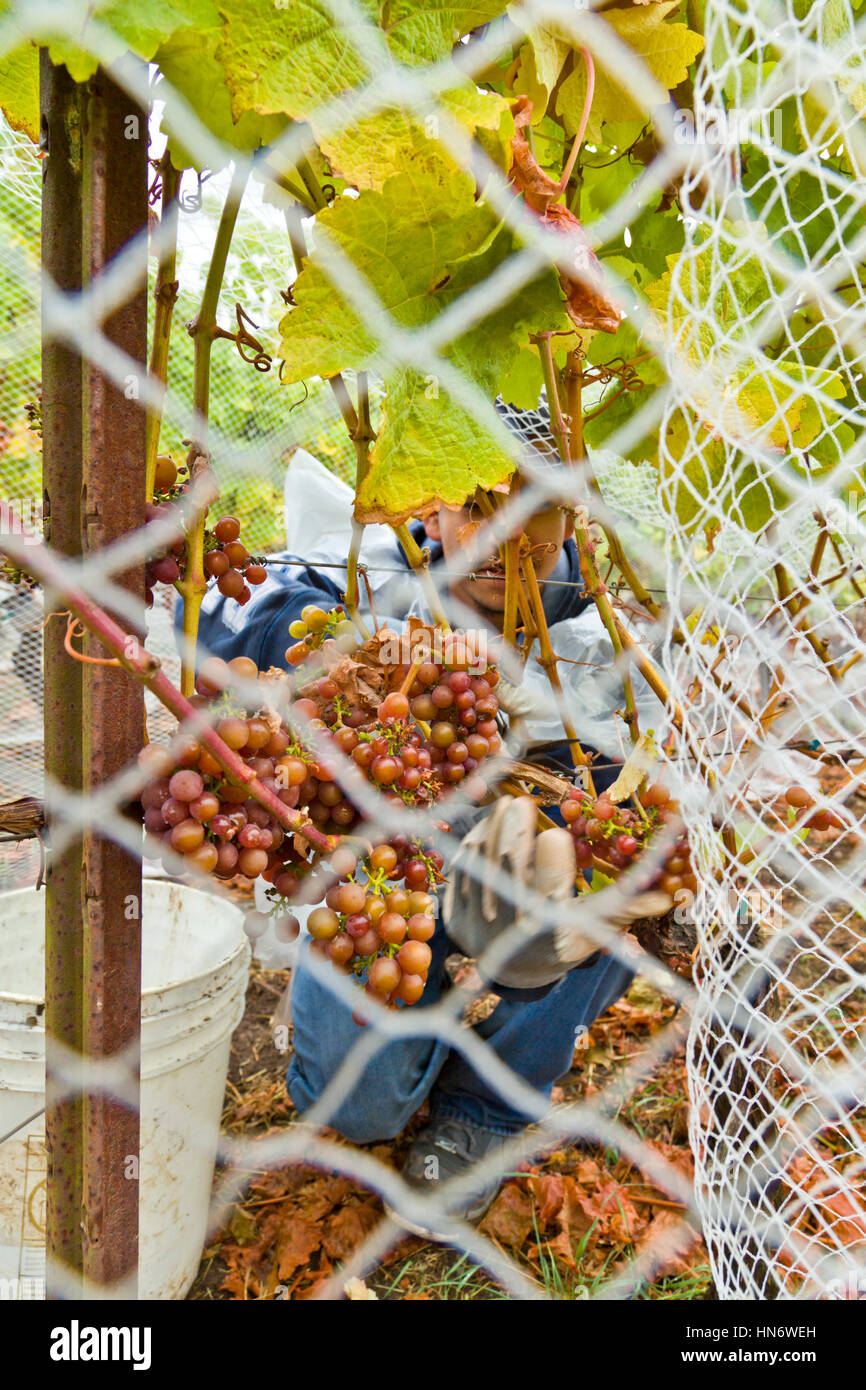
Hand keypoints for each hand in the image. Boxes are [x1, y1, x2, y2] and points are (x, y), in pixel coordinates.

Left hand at [443, 796, 672, 988]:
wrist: (512, 968)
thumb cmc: (563, 942)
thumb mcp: (595, 932)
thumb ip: (626, 907)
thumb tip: (674, 889)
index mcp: (548, 937)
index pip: (547, 897)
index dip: (550, 863)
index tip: (556, 834)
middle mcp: (507, 931)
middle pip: (507, 874)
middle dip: (513, 833)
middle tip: (523, 802)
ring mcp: (475, 920)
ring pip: (480, 864)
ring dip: (491, 829)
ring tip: (508, 805)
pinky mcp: (452, 909)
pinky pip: (461, 867)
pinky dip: (474, 840)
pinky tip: (489, 823)